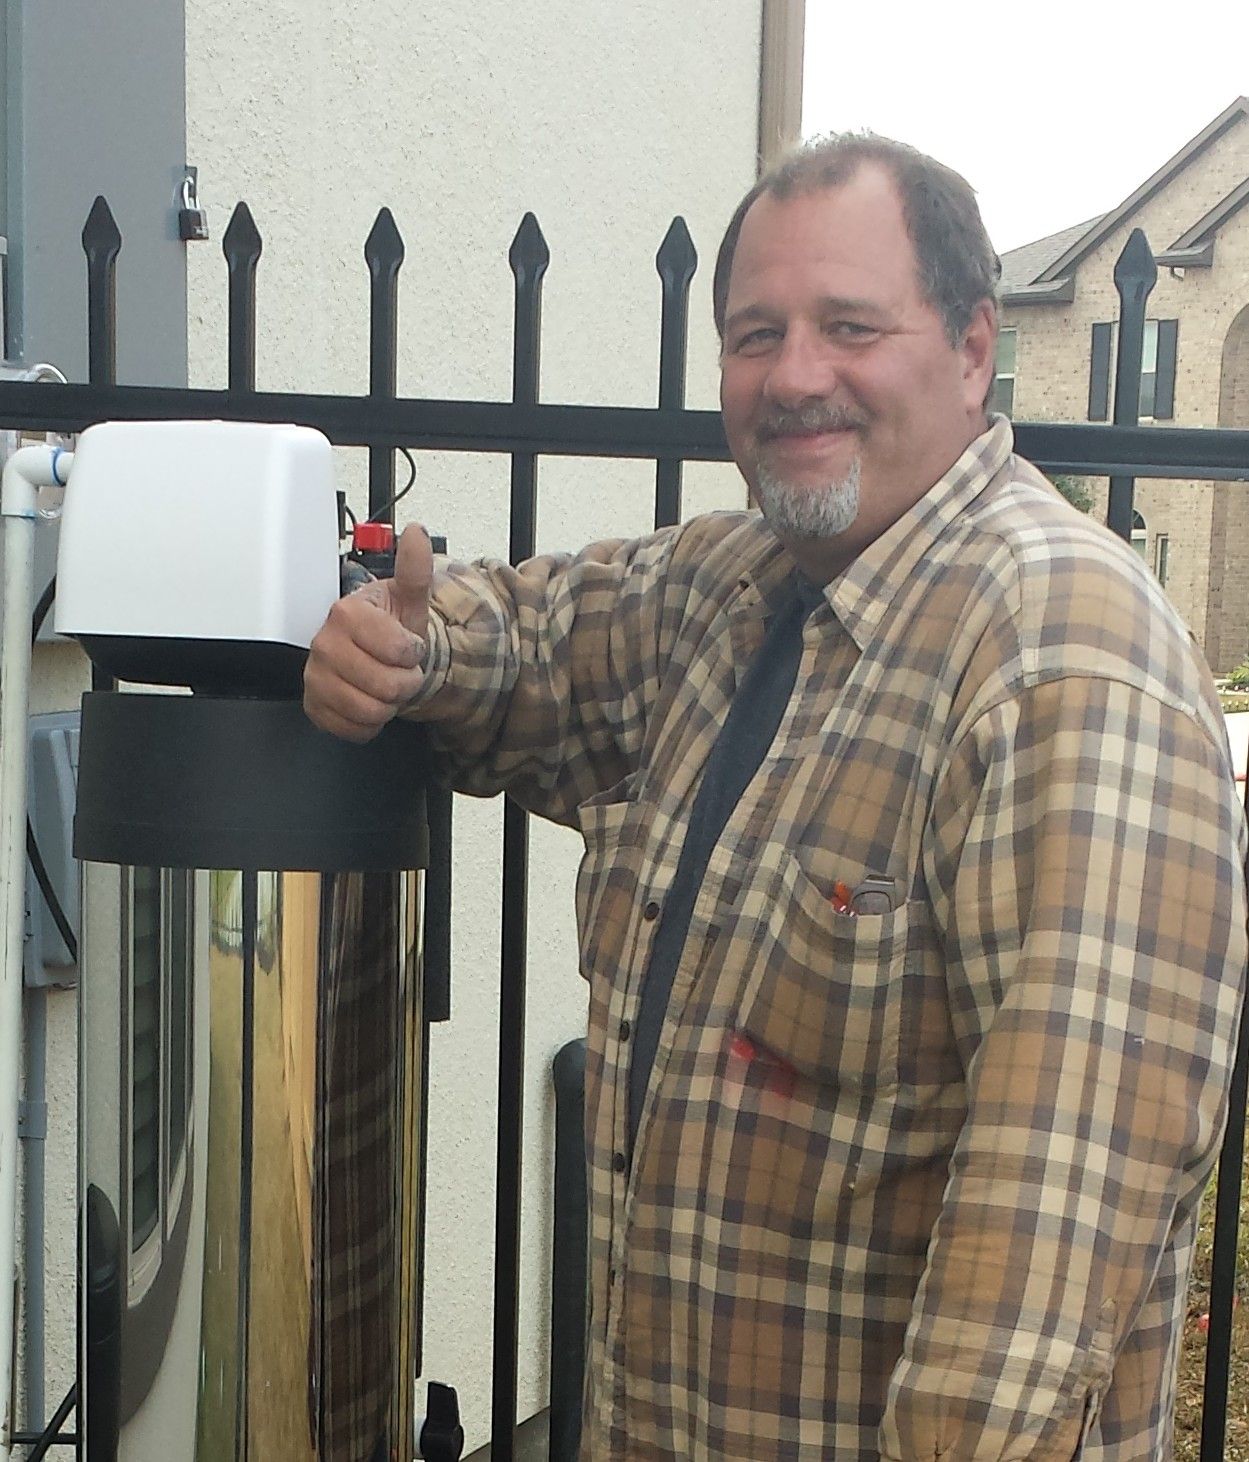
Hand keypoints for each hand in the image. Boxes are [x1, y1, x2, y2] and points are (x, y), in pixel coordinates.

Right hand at [303, 524, 431, 741]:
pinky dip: (370, 723)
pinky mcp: (314, 706)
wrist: (376, 656)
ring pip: (371, 711)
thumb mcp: (410, 598)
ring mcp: (315, 677)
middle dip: (403, 683)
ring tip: (383, 684)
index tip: (406, 646)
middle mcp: (324, 644)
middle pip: (385, 686)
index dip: (412, 654)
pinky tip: (368, 699)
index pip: (397, 651)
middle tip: (396, 670)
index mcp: (346, 613)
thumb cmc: (392, 628)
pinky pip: (354, 730)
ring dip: (388, 704)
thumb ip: (415, 568)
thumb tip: (417, 533)